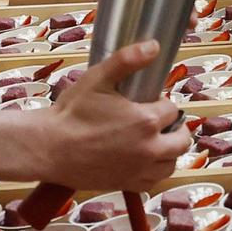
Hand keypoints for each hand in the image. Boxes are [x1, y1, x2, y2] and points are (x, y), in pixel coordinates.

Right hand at [41, 40, 191, 190]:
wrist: (49, 148)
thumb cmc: (72, 112)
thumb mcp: (98, 78)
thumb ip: (127, 60)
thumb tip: (155, 46)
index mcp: (146, 121)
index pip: (173, 110)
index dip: (162, 103)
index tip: (149, 102)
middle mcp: (149, 148)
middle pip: (182, 140)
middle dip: (176, 128)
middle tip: (161, 121)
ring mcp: (139, 170)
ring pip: (171, 163)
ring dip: (169, 151)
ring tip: (156, 140)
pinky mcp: (127, 184)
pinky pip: (154, 181)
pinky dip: (155, 171)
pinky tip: (143, 160)